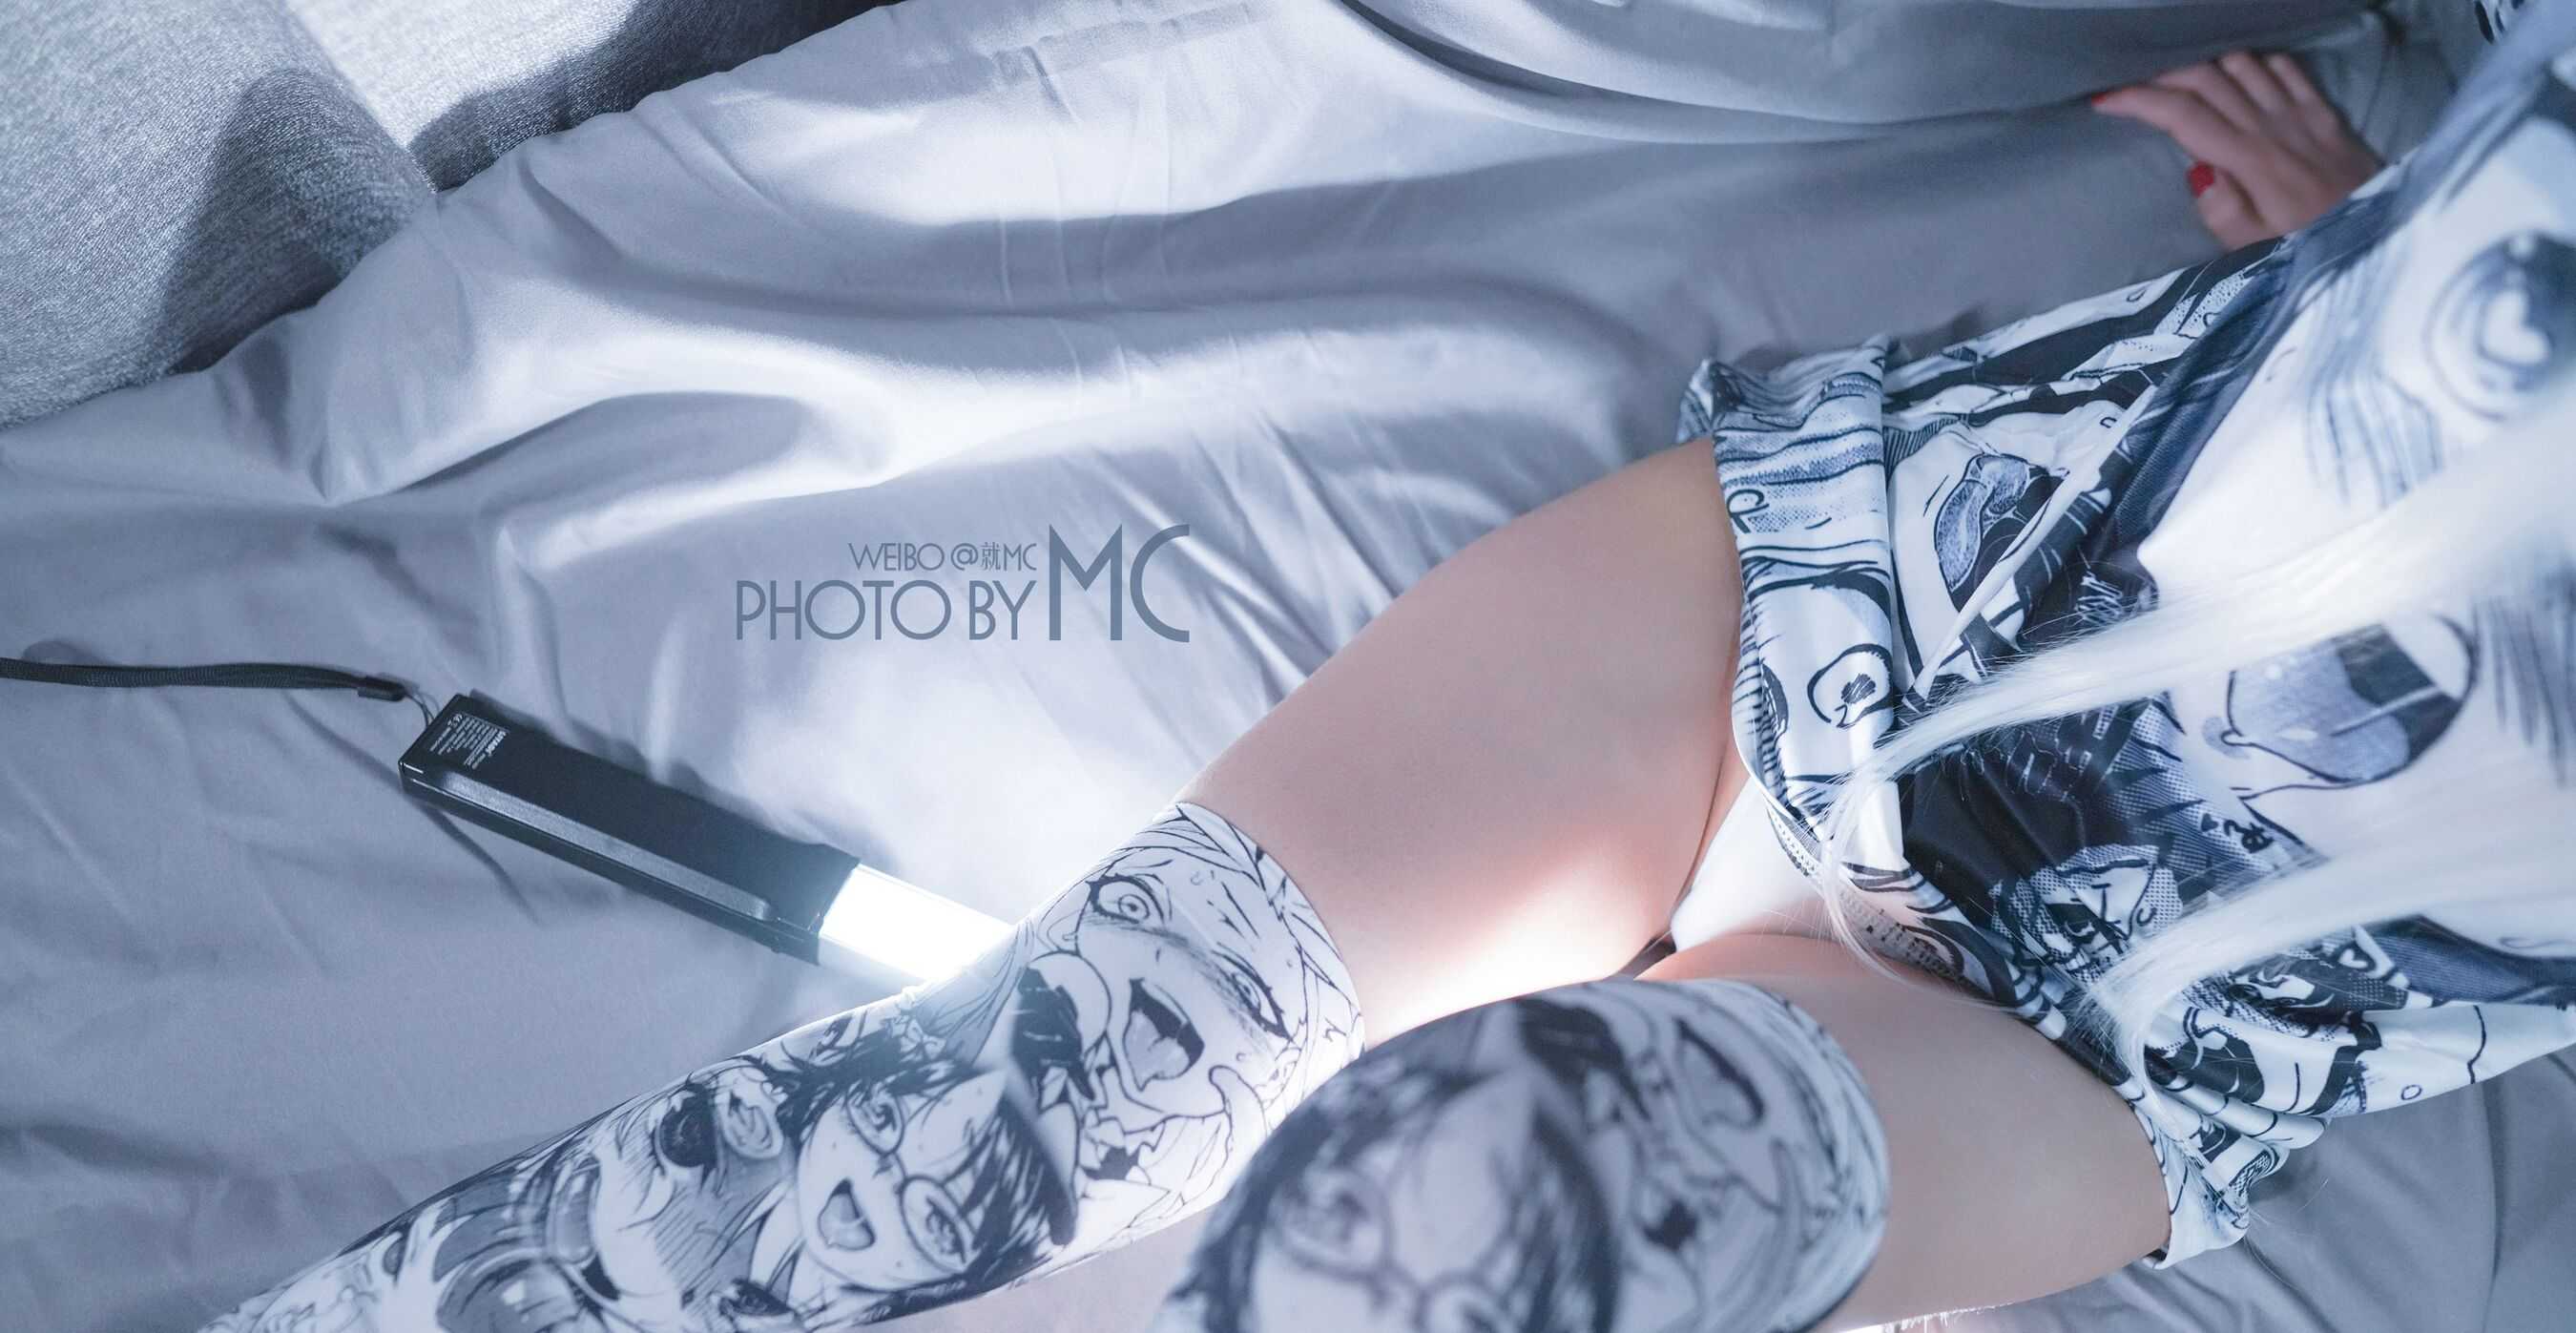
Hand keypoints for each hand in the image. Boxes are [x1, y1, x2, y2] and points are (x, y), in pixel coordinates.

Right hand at [2093, 52, 2382, 248]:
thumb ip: (2224, 214)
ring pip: (2242, 64)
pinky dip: (2253, 66)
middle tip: (2131, 92)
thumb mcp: (2263, 253)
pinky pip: (2284, 68)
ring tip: (2180, 87)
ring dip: (2204, 68)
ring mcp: (2303, 113)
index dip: (2138, 100)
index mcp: (2251, 160)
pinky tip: (2240, 82)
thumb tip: (2196, 171)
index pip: (2184, 114)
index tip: (2104, 100)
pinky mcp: (2326, 112)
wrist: (2391, 236)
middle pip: (2207, 78)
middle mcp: (2275, 125)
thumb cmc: (2318, 252)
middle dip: (2161, 77)